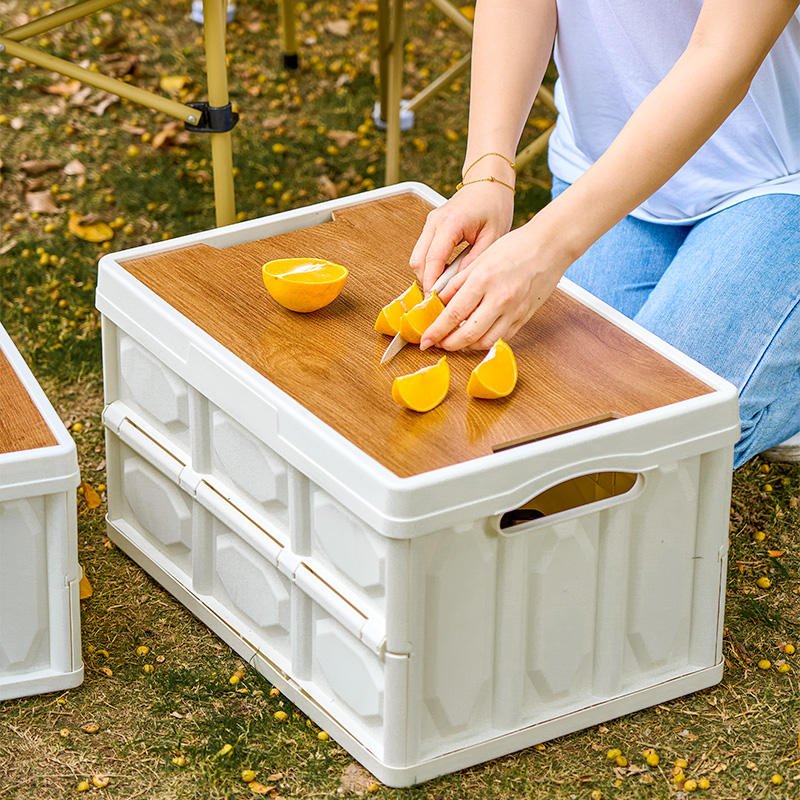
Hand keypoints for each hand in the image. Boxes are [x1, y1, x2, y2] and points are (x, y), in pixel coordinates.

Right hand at [409, 181, 513, 292]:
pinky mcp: (431, 227)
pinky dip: (430, 266)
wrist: (488, 185)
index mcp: (450, 223)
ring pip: (417, 258)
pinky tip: (445, 275)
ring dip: (427, 275)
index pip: (433, 260)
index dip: (432, 284)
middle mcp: (435, 222)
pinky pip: (423, 252)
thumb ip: (475, 261)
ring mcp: (430, 223)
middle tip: (441, 300)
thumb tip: (459, 284)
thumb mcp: (493, 236)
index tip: (437, 302)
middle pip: (418, 261)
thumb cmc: (494, 207)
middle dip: (426, 282)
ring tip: (445, 289)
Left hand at [419, 218, 570, 350]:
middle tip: (437, 344)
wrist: (550, 247)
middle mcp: (499, 299)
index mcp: (483, 280)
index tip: (425, 339)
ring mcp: (514, 311)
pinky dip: (485, 341)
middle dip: (448, 344)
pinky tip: (476, 336)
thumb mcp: (480, 259)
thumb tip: (439, 301)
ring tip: (454, 341)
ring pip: (484, 341)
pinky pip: (501, 337)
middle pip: (467, 334)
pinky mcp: (524, 318)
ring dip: (466, 346)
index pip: (453, 314)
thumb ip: (458, 282)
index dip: (436, 330)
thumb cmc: (516, 247)